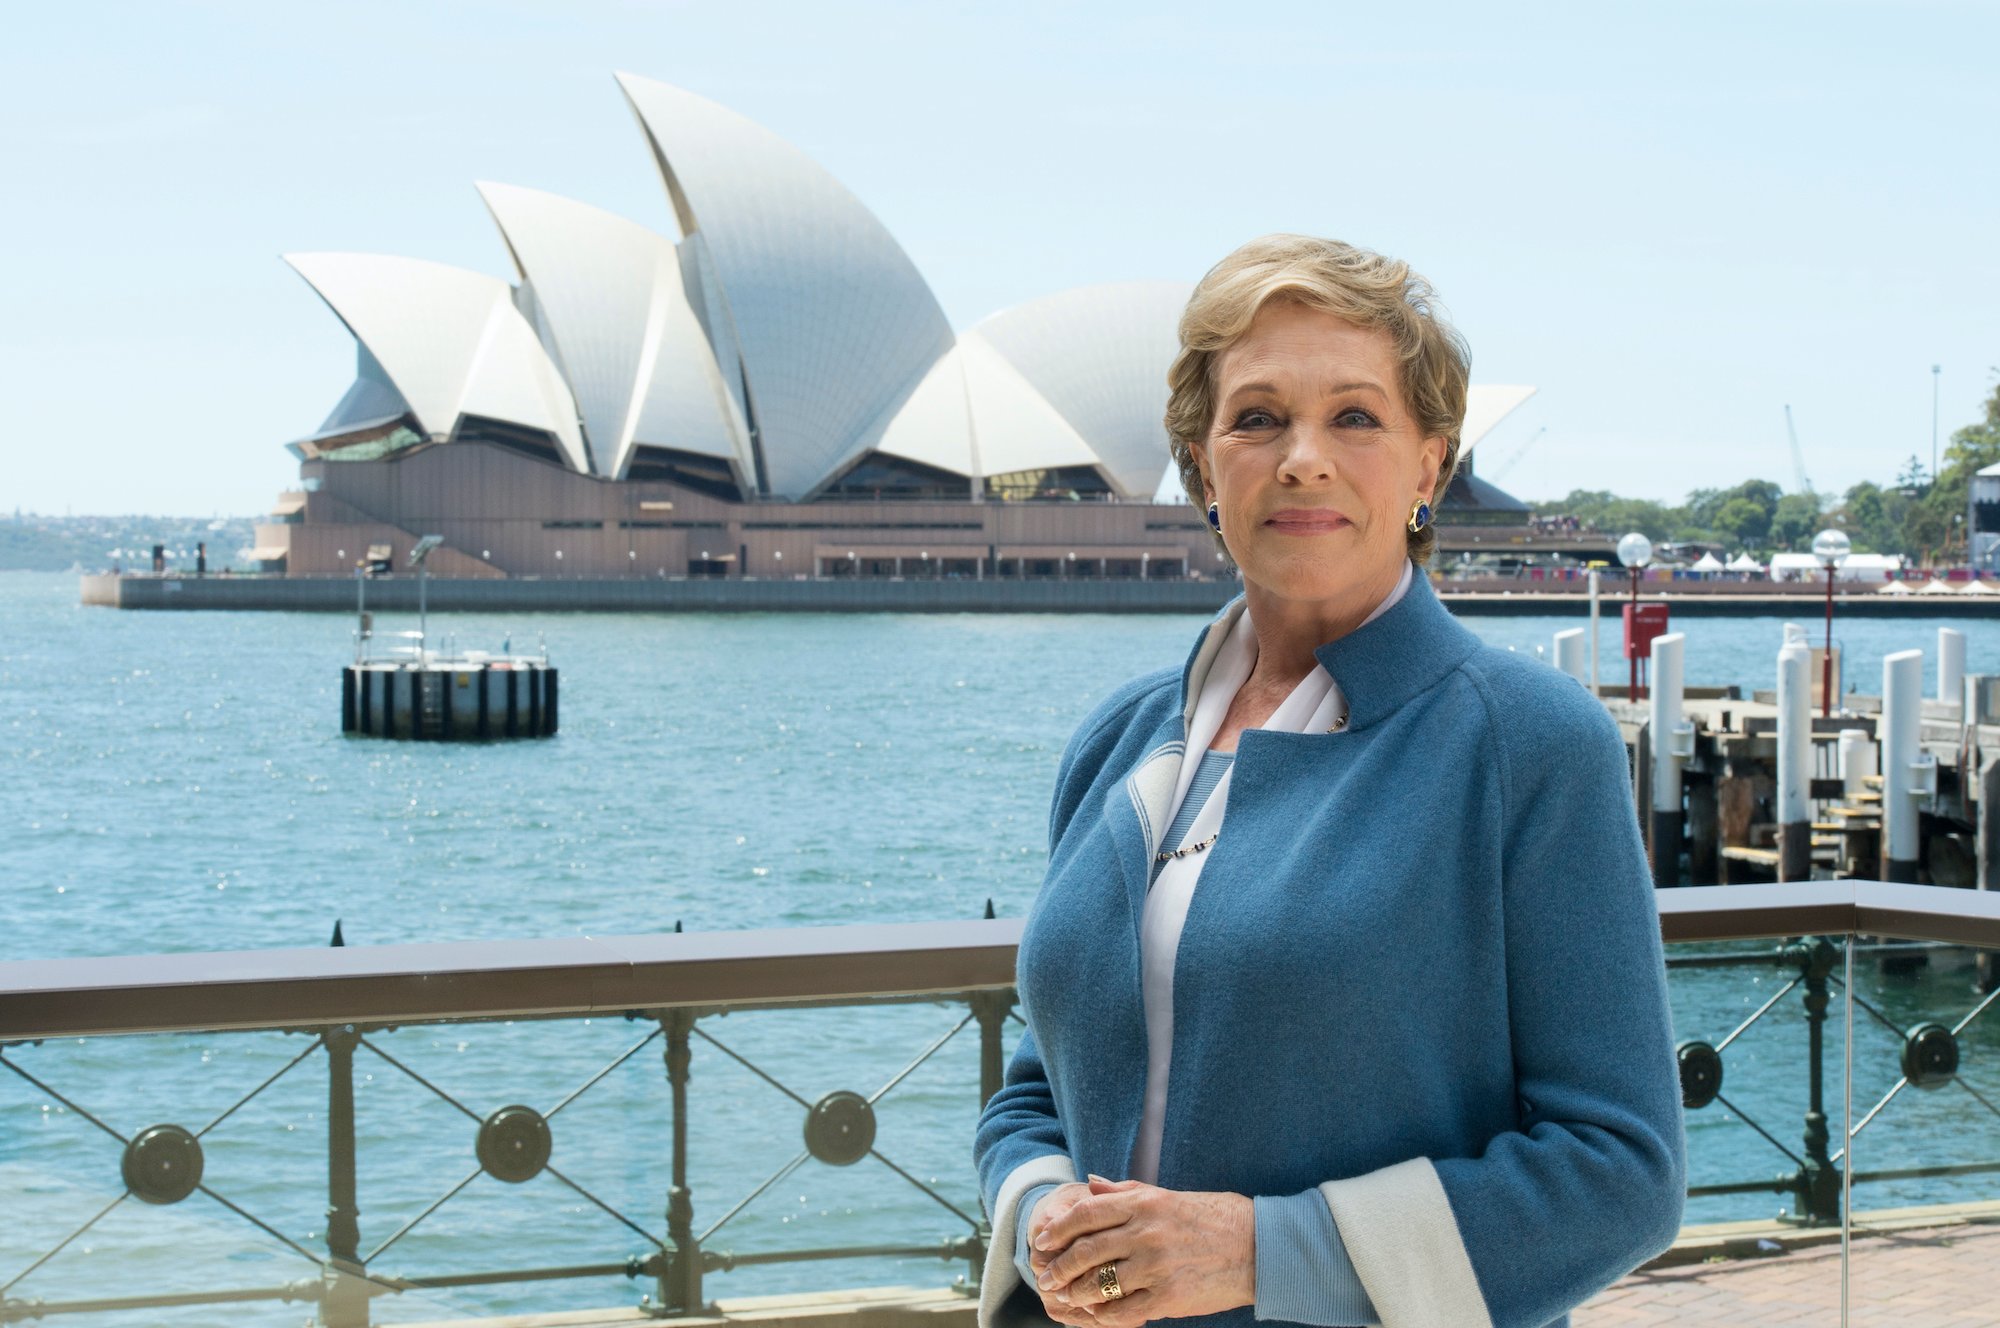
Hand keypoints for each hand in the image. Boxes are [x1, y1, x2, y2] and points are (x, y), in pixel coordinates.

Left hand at [1027, 1174, 1255, 1326]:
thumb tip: (1089, 1184)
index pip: (1085, 1213)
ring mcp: (1156, 1266)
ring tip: (1064, 1296)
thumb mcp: (1167, 1195)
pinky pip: (1124, 1310)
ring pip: (1099, 1282)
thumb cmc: (1213, 1217)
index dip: (1057, 1228)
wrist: (1258, 1248)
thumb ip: (1124, 1191)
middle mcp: (1146, 1232)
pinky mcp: (1168, 1297)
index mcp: (1144, 1203)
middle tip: (1044, 1275)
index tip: (1042, 1240)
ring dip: (1075, 1291)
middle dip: (1058, 1265)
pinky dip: (1104, 1314)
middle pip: (1086, 1249)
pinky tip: (1095, 1314)